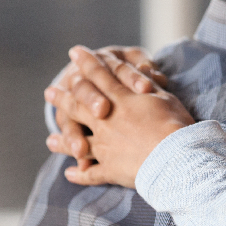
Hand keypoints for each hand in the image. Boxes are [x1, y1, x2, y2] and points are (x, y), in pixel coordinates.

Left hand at [45, 46, 194, 187]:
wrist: (176, 156)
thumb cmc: (175, 123)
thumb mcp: (164, 97)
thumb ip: (148, 86)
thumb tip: (140, 73)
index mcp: (121, 100)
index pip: (100, 76)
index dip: (87, 63)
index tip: (75, 52)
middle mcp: (106, 121)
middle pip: (79, 106)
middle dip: (63, 98)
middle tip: (49, 93)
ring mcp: (105, 146)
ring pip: (79, 141)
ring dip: (64, 140)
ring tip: (50, 141)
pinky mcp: (111, 169)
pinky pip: (91, 173)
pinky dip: (80, 173)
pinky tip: (71, 173)